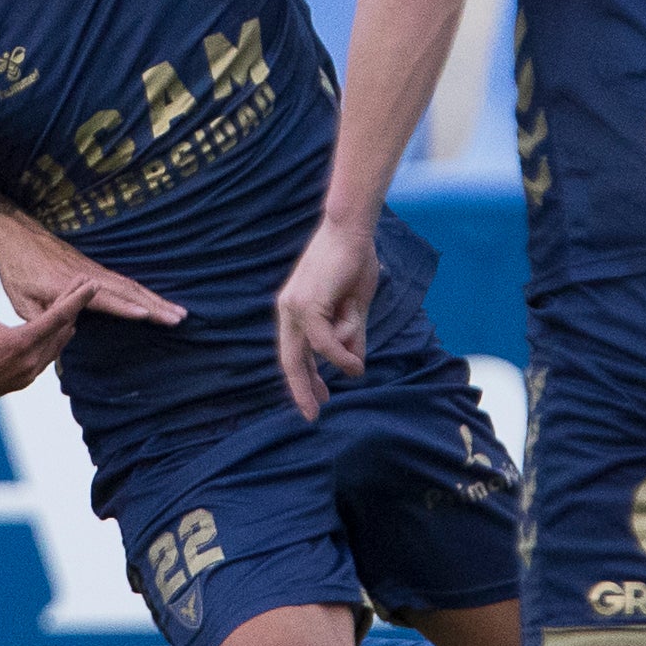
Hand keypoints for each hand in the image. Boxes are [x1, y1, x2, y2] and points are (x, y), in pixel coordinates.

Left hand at [0, 212, 183, 329]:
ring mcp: (95, 270)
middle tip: (181, 318)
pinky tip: (156, 300)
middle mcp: (89, 276)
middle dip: (156, 305)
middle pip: (128, 292)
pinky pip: (125, 281)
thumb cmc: (18, 270)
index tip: (147, 315)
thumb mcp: (21, 300)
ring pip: (131, 286)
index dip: (125, 308)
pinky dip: (144, 292)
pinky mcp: (95, 268)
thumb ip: (42, 322)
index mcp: (70, 285)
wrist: (19, 236)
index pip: (104, 299)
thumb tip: (58, 345)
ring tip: (180, 311)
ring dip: (157, 299)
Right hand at [0, 248, 91, 406]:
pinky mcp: (24, 382)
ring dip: (66, 325)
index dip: (78, 298)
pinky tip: (55, 332)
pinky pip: (48, 358)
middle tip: (84, 286)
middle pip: (63, 329)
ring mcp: (28, 374)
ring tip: (72, 306)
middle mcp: (29, 361)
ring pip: (58, 345)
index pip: (59, 316)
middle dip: (74, 306)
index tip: (93, 284)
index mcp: (20, 342)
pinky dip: (54, 342)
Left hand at [274, 218, 379, 419]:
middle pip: (290, 360)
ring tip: (357, 344)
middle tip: (313, 415)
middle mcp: (288, 309)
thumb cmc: (354, 262)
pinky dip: (340, 355)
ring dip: (343, 353)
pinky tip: (355, 364)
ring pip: (316, 351)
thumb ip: (351, 336)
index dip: (304, 378)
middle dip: (302, 389)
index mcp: (295, 309)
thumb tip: (354, 366)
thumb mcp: (354, 308)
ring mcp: (294, 307)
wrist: (352, 230)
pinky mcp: (306, 305)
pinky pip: (324, 343)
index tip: (318, 399)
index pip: (294, 352)